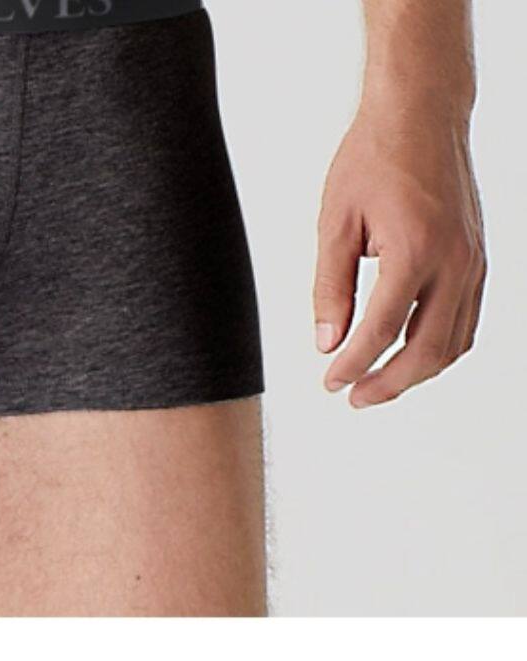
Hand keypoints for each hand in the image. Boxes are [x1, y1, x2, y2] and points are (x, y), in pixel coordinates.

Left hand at [314, 104, 486, 407]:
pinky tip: (410, 353)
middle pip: (426, 350)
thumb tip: (327, 342)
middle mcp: (454, 262)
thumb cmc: (372, 160)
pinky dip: (440, 346)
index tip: (329, 381)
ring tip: (376, 383)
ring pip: (454, 341)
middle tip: (351, 396)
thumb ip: (330, 286)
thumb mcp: (335, 222)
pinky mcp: (480, 258)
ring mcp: (474, 262)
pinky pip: (468, 319)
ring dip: (416, 372)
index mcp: (414, 251)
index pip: (381, 330)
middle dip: (387, 383)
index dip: (352, 365)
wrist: (421, 117)